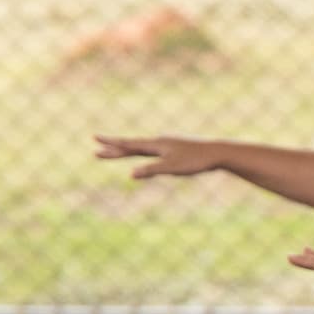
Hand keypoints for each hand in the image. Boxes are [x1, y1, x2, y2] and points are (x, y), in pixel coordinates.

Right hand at [94, 133, 229, 178]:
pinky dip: (143, 153)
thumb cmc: (196, 161)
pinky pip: (154, 151)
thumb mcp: (172, 168)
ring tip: (115, 150)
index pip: (128, 144)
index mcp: (156, 144)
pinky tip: (145, 153)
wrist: (218, 152)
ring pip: (143, 148)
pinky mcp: (176, 149)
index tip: (95, 138)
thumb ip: (151, 170)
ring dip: (127, 149)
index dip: (111, 143)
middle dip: (114, 148)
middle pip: (132, 146)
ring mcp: (168, 144)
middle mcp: (159, 142)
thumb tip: (131, 174)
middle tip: (96, 148)